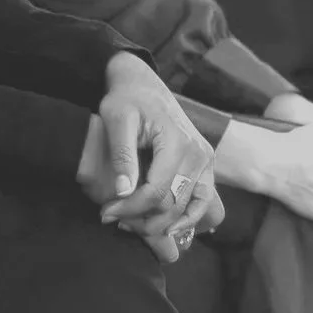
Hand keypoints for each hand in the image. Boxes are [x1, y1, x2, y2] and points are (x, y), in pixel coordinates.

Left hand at [78, 57, 225, 257]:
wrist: (144, 85)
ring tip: (135, 226)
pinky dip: (189, 218)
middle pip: (174, 205)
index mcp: (178, 143)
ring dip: (165, 224)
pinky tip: (167, 227)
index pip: (157, 192)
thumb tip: (123, 191)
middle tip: (113, 219)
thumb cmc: (127, 99)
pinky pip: (204, 201)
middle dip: (142, 219)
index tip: (105, 213)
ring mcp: (207, 161)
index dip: (130, 208)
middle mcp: (199, 154)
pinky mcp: (206, 166)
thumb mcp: (117, 120)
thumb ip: (123, 155)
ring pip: (193, 208)